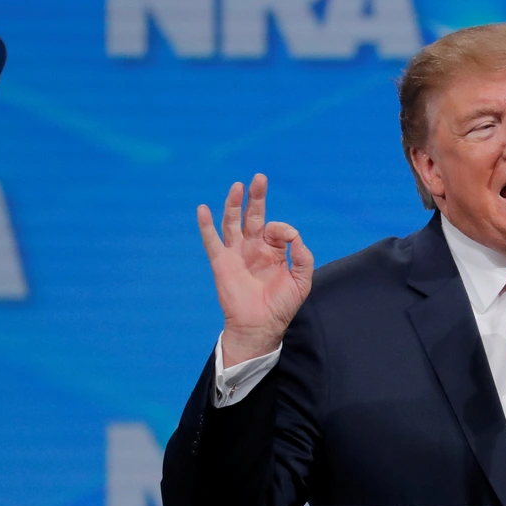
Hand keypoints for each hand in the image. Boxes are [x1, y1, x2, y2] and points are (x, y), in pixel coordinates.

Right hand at [196, 174, 313, 364]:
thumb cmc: (281, 305)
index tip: (289, 238)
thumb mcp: (301, 280)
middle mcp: (254, 247)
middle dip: (256, 197)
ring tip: (237, 186)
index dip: (283, 229)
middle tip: (259, 178)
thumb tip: (294, 235)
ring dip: (234, 204)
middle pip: (253, 215)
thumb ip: (303, 256)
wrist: (261, 327)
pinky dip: (206, 225)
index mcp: (273, 250)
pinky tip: (202, 209)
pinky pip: (211, 241)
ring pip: (232, 222)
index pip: (276, 228)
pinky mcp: (221, 262)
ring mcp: (236, 253)